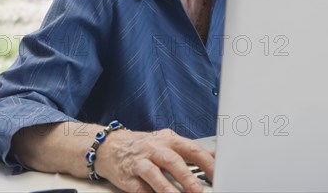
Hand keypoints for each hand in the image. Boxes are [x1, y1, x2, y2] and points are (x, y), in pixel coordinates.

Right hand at [95, 128, 213, 191]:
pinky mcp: (127, 177)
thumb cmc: (143, 145)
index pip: (192, 149)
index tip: (217, 175)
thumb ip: (189, 150)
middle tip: (198, 190)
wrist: (110, 146)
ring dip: (168, 189)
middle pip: (173, 161)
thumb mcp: (168, 142)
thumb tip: (214, 156)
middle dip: (187, 177)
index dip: (206, 162)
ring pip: (155, 174)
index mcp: (169, 140)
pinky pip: (139, 188)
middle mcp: (155, 149)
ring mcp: (140, 162)